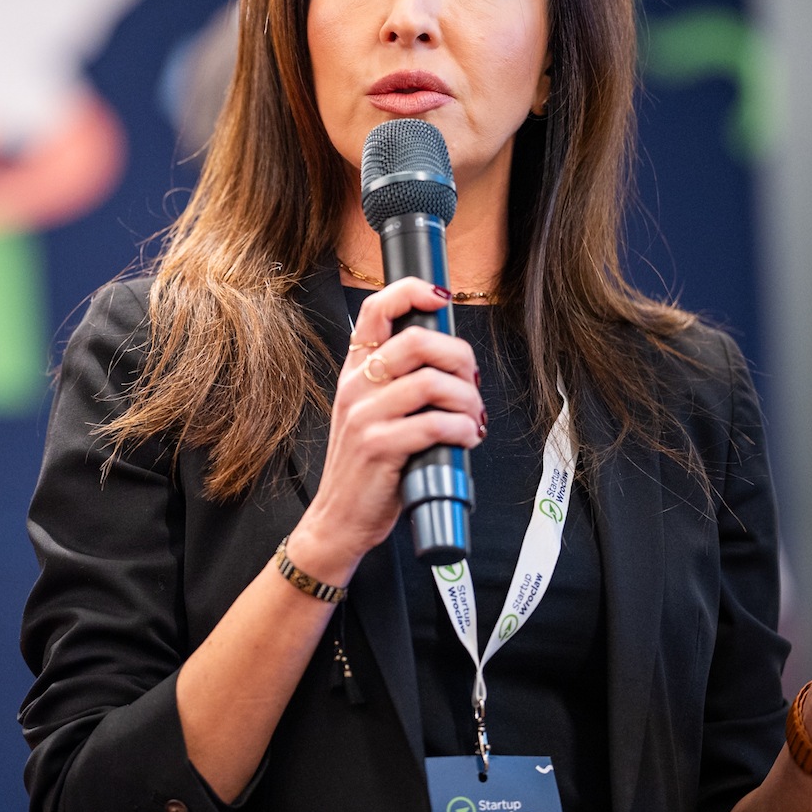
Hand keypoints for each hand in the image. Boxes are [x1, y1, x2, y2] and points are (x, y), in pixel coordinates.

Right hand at [285, 277, 481, 583]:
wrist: (339, 519)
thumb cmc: (367, 467)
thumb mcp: (370, 414)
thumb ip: (399, 383)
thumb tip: (452, 359)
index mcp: (355, 371)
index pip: (375, 311)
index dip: (411, 292)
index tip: (441, 297)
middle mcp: (356, 387)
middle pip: (416, 341)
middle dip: (459, 356)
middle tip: (471, 380)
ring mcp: (365, 416)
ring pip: (432, 383)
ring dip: (467, 399)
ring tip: (472, 417)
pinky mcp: (380, 447)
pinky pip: (435, 424)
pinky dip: (463, 429)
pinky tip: (466, 439)